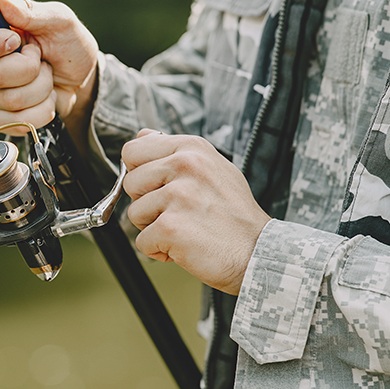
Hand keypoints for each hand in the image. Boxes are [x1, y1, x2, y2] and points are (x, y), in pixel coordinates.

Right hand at [0, 0, 97, 137]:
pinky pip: (12, 122)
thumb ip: (28, 11)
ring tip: (45, 77)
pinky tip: (42, 99)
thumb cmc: (66, 43)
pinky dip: (39, 112)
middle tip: (40, 59)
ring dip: (40, 90)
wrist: (79, 80)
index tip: (15, 42)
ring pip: (8, 101)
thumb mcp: (58, 20)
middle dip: (30, 70)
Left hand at [121, 130, 270, 294]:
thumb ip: (175, 152)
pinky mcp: (170, 227)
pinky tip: (184, 246)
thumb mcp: (213, 168)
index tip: (158, 186)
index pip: (133, 149)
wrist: (259, 252)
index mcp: (191, 149)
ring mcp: (177, 196)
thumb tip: (143, 135)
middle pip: (130, 182)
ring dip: (153, 228)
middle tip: (178, 212)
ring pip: (134, 213)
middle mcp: (184, 166)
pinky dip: (159, 250)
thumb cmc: (235, 216)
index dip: (140, 172)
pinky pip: (141, 241)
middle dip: (146, 202)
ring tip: (185, 228)